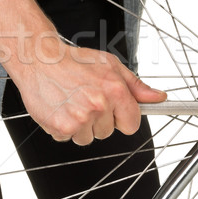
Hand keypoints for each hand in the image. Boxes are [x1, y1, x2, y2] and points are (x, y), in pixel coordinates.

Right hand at [7, 37, 166, 144]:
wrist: (39, 60)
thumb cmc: (74, 61)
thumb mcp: (110, 65)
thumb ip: (136, 86)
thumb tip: (158, 97)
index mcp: (114, 90)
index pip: (132, 124)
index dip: (123, 118)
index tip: (115, 112)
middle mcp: (98, 105)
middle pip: (108, 132)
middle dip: (99, 119)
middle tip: (85, 99)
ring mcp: (79, 118)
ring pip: (88, 137)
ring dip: (81, 125)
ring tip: (72, 103)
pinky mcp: (60, 128)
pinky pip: (69, 138)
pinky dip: (64, 127)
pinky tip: (61, 108)